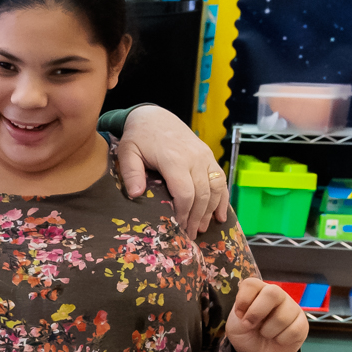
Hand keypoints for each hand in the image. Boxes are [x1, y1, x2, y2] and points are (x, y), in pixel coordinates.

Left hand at [118, 105, 231, 233]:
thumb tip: (135, 195)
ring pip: (216, 188)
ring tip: (203, 228)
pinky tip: (220, 215)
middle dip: (197, 217)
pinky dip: (223, 198)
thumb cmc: (139, 136)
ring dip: (211, 210)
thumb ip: (131, 172)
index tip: (178, 227)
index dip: (183, 213)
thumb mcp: (128, 152)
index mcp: (174, 159)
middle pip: (202, 194)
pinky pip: (221, 179)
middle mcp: (194, 158)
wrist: (154, 116)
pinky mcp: (208, 155)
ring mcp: (204, 156)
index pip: (185, 193)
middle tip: (190, 235)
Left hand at [228, 277, 308, 351]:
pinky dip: (281, 340)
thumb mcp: (235, 324)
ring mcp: (292, 308)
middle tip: (250, 325)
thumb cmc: (246, 333)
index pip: (251, 283)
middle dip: (257, 312)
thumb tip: (250, 311)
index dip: (243, 300)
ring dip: (268, 331)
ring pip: (282, 317)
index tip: (239, 314)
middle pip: (273, 293)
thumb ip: (241, 313)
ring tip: (265, 333)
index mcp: (258, 291)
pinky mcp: (302, 323)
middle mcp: (277, 295)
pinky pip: (293, 331)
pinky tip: (278, 339)